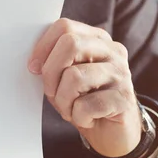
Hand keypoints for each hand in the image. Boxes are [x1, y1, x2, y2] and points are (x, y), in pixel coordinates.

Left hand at [28, 18, 141, 157]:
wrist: (111, 131)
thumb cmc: (82, 100)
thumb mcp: (63, 77)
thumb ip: (52, 62)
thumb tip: (34, 63)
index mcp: (96, 39)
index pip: (65, 26)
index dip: (43, 47)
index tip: (33, 67)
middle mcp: (112, 51)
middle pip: (70, 44)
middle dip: (51, 72)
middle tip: (51, 92)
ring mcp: (121, 74)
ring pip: (75, 76)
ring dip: (63, 100)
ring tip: (69, 109)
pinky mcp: (124, 99)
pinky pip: (86, 105)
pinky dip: (77, 117)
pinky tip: (85, 118)